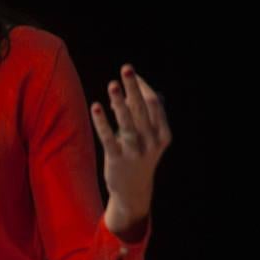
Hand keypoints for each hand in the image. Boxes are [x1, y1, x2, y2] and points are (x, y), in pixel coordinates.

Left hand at [91, 65, 170, 234]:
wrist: (134, 191)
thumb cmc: (139, 158)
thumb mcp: (147, 139)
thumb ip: (138, 117)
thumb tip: (120, 93)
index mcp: (163, 134)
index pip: (154, 104)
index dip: (143, 87)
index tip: (132, 75)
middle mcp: (152, 141)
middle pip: (142, 109)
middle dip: (134, 88)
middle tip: (126, 68)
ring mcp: (135, 151)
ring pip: (127, 122)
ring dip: (119, 102)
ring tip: (112, 85)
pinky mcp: (117, 159)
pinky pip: (109, 137)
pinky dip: (102, 122)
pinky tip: (96, 107)